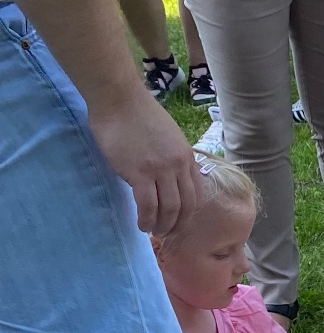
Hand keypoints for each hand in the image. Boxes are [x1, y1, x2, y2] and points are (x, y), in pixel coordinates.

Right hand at [90, 89, 200, 234]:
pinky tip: (142, 224)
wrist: (119, 98)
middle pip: (186, 205)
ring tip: (153, 232)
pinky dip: (147, 219)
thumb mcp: (167, 137)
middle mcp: (179, 165)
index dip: (188, 212)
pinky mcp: (140, 173)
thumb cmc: (137, 114)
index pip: (195, 193)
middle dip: (178, 224)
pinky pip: (148, 205)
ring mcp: (161, 170)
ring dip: (162, 225)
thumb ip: (170, 157)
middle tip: (166, 233)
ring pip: (169, 209)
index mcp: (187, 157)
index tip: (179, 221)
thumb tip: (163, 177)